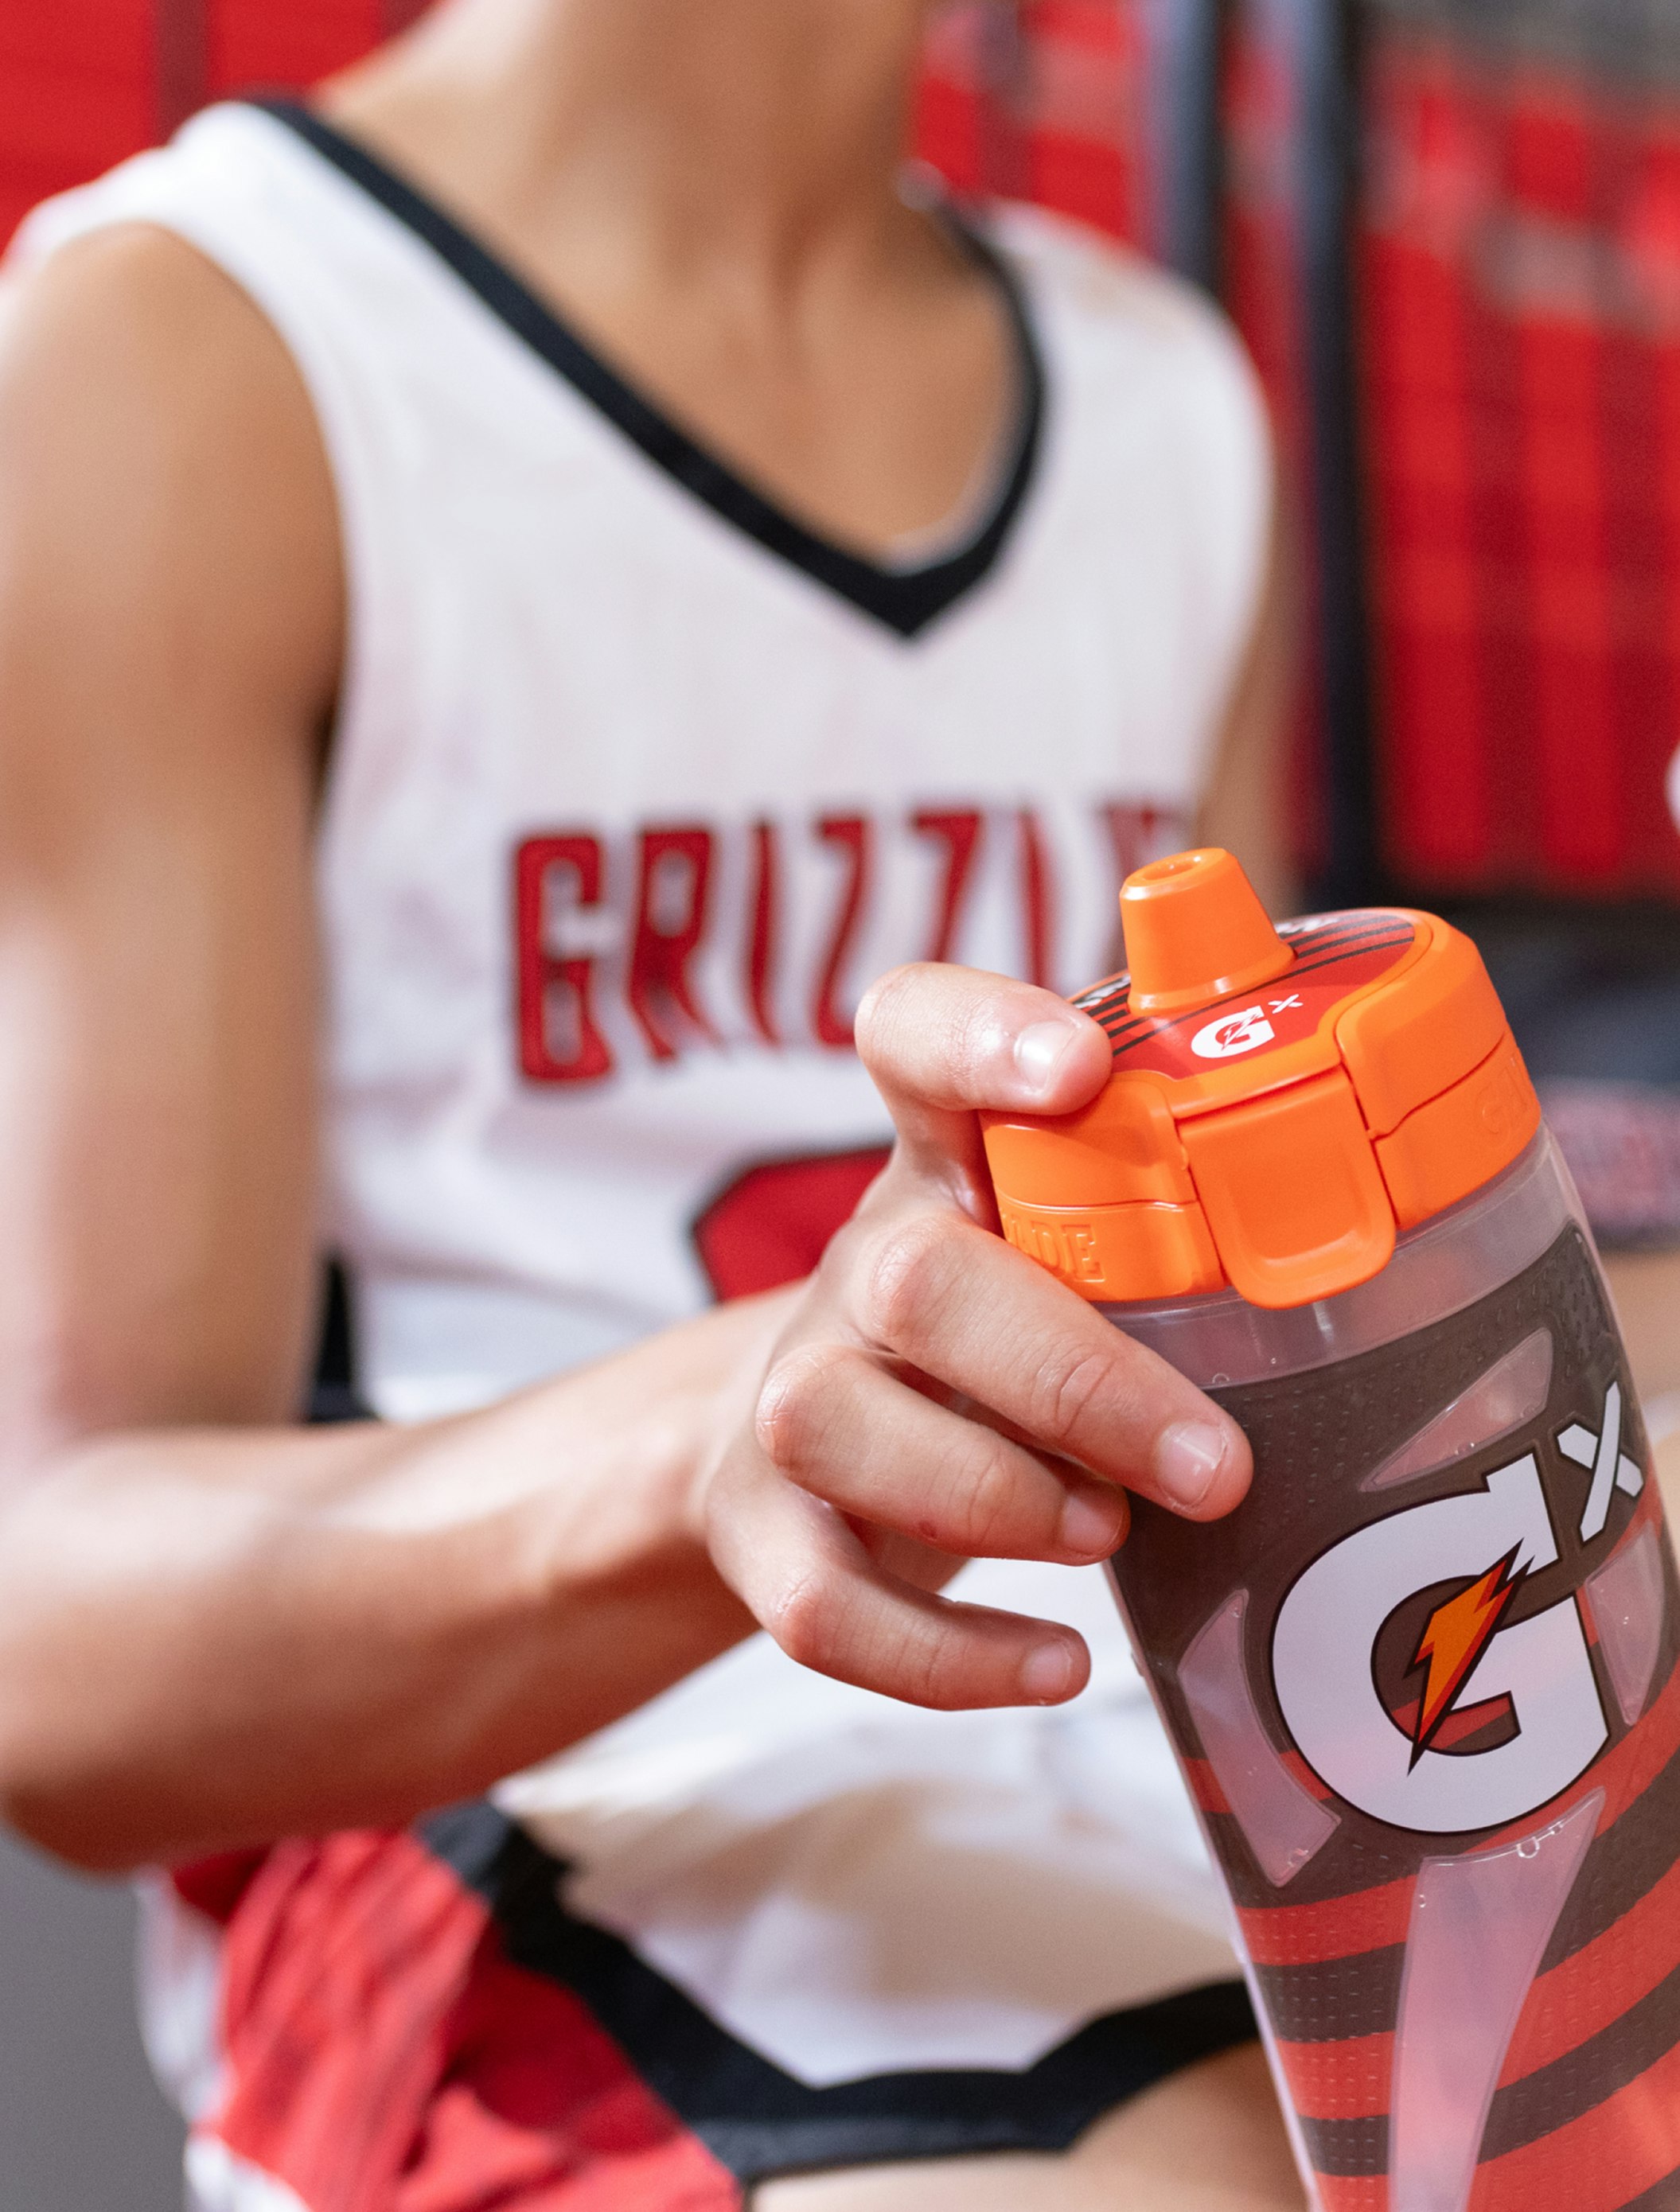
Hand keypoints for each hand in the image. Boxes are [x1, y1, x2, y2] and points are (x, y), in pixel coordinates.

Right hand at [702, 965, 1251, 1710]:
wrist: (810, 1449)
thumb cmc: (1006, 1338)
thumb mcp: (1073, 1255)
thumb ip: (1182, 1233)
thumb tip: (1420, 1271)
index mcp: (943, 1165)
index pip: (915, 1036)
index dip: (980, 1037)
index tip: (1080, 1070)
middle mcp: (859, 1265)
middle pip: (913, 1277)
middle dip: (1073, 1379)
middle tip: (1211, 1465)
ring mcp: (793, 1396)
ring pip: (832, 1426)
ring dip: (995, 1498)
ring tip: (1111, 1537)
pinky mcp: (764, 1530)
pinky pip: (816, 1605)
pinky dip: (942, 1659)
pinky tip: (1057, 1664)